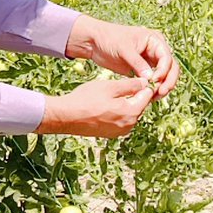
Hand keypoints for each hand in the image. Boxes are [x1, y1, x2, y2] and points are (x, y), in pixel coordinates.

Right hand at [37, 75, 154, 137]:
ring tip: (110, 94)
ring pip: (129, 113)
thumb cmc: (86, 99)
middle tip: (120, 84)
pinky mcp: (110, 134)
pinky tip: (104, 104)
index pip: (147, 95)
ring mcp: (119, 132)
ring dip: (124, 103)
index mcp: (132, 112)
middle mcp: (129, 125)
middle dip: (134, 94)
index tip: (135, 78)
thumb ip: (131, 85)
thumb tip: (145, 83)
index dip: (143, 84)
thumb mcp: (110, 87)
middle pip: (139, 105)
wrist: (66, 117)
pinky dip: (116, 111)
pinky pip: (120, 120)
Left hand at [65, 15, 178, 98]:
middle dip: (168, 80)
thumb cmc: (110, 39)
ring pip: (164, 76)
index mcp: (155, 40)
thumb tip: (150, 78)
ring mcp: (150, 60)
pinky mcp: (143, 69)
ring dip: (162, 86)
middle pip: (171, 67)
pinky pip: (153, 81)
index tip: (154, 80)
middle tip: (161, 92)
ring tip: (154, 97)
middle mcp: (156, 50)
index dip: (164, 70)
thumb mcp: (124, 49)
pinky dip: (152, 88)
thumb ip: (137, 63)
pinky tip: (148, 97)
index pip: (166, 57)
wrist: (95, 42)